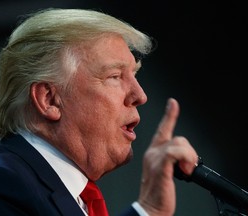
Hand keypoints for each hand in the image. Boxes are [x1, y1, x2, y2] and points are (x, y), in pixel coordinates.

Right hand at [138, 98, 197, 215]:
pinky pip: (175, 152)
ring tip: (186, 172)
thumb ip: (171, 159)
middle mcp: (152, 152)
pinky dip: (185, 160)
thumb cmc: (158, 191)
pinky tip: (185, 172)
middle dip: (189, 152)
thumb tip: (185, 157)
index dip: (169, 115)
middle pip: (177, 138)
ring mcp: (155, 159)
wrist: (149, 207)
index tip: (173, 103)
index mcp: (153, 152)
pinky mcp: (160, 166)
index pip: (162, 129)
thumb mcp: (164, 171)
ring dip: (189, 157)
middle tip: (189, 168)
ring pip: (178, 144)